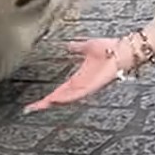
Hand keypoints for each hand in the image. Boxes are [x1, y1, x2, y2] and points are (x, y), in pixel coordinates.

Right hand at [24, 30, 154, 112]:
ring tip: (40, 106)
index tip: (34, 103)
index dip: (47, 96)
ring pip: (67, 98)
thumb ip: (76, 47)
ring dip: (54, 102)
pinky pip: (79, 94)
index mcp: (79, 78)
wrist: (125, 50)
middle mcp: (81, 85)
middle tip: (30, 109)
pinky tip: (57, 99)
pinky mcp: (94, 86)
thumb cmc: (111, 48)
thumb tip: (68, 45)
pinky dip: (67, 97)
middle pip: (60, 97)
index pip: (59, 90)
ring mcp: (88, 87)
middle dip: (45, 104)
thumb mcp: (87, 46)